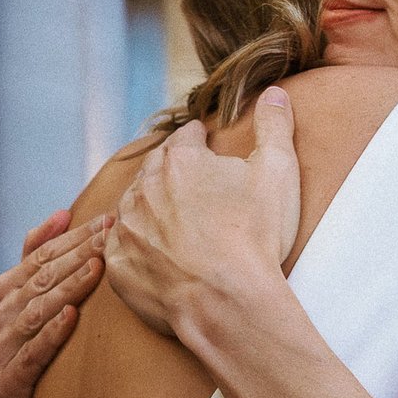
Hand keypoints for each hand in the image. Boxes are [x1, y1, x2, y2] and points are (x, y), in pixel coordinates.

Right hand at [0, 208, 108, 397]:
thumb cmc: (27, 360)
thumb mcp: (31, 309)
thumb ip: (38, 261)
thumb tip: (62, 213)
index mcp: (6, 297)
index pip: (39, 258)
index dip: (72, 238)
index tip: (108, 219)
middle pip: (39, 280)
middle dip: (77, 255)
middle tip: (111, 235)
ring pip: (34, 313)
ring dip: (67, 289)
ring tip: (97, 269)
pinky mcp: (6, 387)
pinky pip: (30, 357)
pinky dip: (49, 336)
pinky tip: (70, 318)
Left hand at [107, 88, 300, 342]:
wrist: (228, 304)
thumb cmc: (255, 238)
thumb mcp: (277, 173)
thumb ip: (274, 127)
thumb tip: (274, 93)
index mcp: (180, 161)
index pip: (187, 136)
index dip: (201, 139)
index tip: (207, 144)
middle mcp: (145, 188)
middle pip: (156, 167)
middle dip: (172, 170)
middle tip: (191, 183)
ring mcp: (127, 228)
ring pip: (133, 205)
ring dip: (149, 206)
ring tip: (170, 218)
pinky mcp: (119, 265)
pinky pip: (121, 248)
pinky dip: (136, 246)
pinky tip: (153, 253)